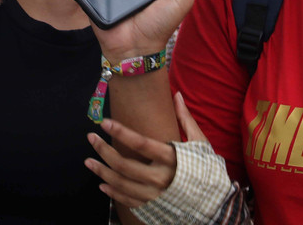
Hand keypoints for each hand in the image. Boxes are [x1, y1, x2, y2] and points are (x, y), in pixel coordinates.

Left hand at [85, 92, 205, 207]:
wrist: (213, 203)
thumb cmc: (205, 169)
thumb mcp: (199, 142)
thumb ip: (185, 119)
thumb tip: (177, 95)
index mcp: (172, 158)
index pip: (140, 143)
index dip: (121, 132)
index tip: (104, 122)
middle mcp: (160, 178)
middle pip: (124, 165)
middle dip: (103, 151)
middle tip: (91, 138)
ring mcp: (154, 195)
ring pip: (120, 184)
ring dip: (101, 172)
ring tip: (88, 161)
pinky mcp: (151, 207)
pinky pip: (126, 200)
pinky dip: (112, 192)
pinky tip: (102, 184)